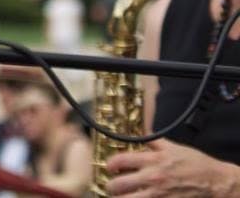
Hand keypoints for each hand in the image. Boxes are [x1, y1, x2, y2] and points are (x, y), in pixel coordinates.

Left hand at [108, 140, 239, 195]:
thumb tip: (139, 134)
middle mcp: (152, 178)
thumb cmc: (196, 164)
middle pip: (118, 184)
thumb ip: (153, 141)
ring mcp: (158, 195)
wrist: (215, 182)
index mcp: (152, 160)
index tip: (110, 167)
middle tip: (113, 186)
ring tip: (121, 196)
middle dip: (111, 186)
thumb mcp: (173, 147)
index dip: (109, 164)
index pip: (119, 161)